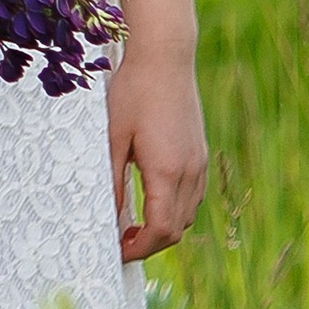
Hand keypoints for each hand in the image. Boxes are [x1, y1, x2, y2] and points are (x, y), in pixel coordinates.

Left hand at [107, 47, 208, 260]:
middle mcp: (190, 171)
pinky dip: (174, 209)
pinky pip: (193, 196)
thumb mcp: (113, 137)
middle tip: (121, 242)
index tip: (118, 251)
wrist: (166, 57)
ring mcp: (198, 162)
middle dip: (150, 244)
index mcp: (167, 170)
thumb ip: (112, 180)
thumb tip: (109, 217)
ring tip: (133, 225)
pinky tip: (151, 200)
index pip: (161, 230)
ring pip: (188, 214)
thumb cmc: (134, 91)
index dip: (140, 249)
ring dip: (163, 228)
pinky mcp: (199, 152)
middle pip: (177, 229)